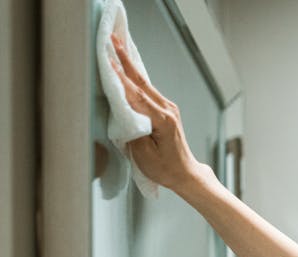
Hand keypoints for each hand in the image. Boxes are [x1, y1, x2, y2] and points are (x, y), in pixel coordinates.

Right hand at [108, 34, 205, 192]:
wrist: (185, 173)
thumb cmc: (165, 168)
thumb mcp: (143, 154)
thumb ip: (132, 131)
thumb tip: (121, 113)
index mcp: (162, 120)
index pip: (136, 95)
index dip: (120, 78)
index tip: (107, 61)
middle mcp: (168, 110)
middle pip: (141, 81)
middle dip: (125, 59)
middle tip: (113, 39)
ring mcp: (169, 108)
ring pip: (145, 83)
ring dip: (130, 64)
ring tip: (118, 46)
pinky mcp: (167, 110)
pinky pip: (148, 90)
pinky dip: (135, 77)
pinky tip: (128, 67)